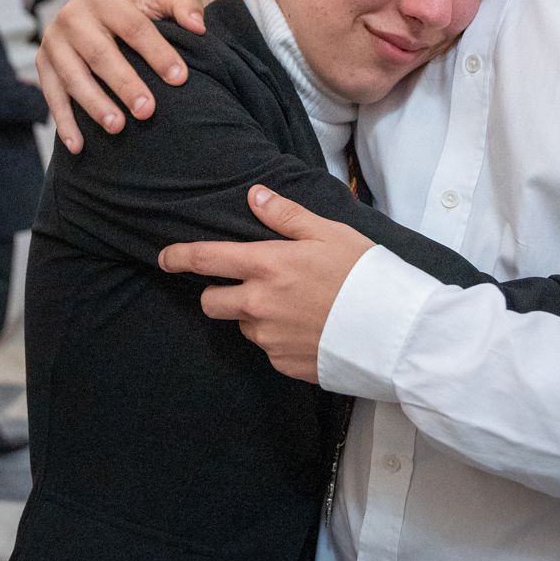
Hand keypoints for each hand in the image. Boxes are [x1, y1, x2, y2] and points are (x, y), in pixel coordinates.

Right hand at [35, 0, 205, 152]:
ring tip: (118, 128)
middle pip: (100, 53)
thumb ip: (182, 4)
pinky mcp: (42, 64)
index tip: (179, 79)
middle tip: (148, 110)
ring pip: (74, 77)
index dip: (157, 52)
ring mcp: (54, 42)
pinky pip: (52, 96)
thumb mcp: (154, 0)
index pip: (134, 26)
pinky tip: (78, 146)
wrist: (86, 10)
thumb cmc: (128, 11)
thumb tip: (199, 26)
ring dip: (95, 105)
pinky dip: (64, 122)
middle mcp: (73, 17)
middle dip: (124, 83)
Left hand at [158, 186, 373, 382]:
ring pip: (243, 325)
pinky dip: (280, 338)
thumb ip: (286, 216)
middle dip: (219, 294)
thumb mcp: (329, 232)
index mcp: (266, 266)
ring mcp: (269, 338)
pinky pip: (268, 348)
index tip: (164, 258)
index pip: (205, 260)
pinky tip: (310, 328)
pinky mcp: (284, 364)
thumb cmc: (365, 274)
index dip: (178, 257)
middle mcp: (258, 305)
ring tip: (297, 307)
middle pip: (211, 302)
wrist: (395, 332)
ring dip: (256, 316)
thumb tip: (254, 196)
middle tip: (251, 286)